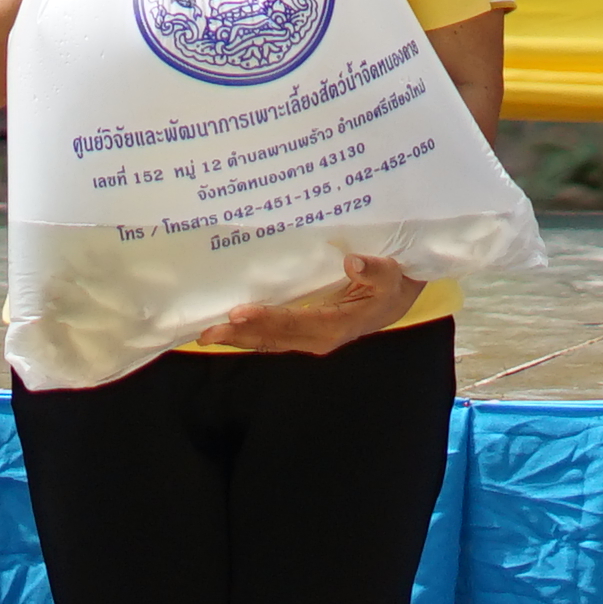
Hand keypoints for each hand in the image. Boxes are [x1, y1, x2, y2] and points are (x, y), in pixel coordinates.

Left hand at [191, 253, 418, 357]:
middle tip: (206, 332)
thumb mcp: (390, 274)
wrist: (396, 299)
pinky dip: (250, 334)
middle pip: (274, 337)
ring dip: (239, 338)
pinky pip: (274, 337)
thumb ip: (374, 270)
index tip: (237, 313)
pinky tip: (231, 329)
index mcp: (337, 325)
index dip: (265, 318)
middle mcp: (320, 337)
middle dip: (240, 335)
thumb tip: (352, 262)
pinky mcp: (306, 332)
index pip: (294, 322)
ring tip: (207, 335)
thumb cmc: (391, 284)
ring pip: (270, 341)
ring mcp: (312, 338)